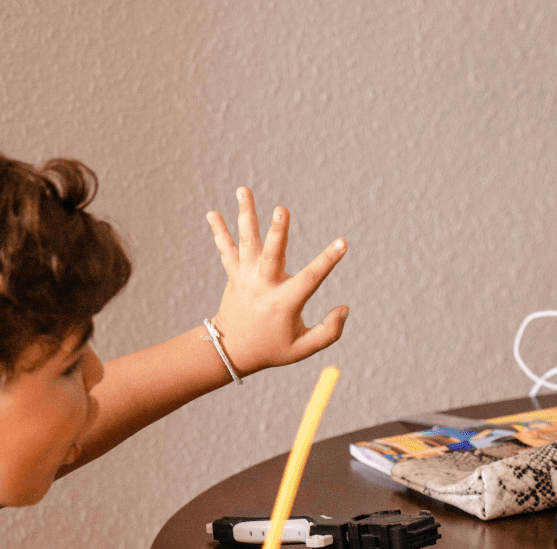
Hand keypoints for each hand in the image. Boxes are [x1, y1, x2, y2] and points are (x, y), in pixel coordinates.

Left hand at [206, 187, 348, 376]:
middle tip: (281, 210)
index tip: (342, 243)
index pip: (310, 279)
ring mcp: (245, 278)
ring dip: (245, 215)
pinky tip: (212, 213)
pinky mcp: (234, 275)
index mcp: (283, 303)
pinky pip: (226, 250)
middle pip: (271, 254)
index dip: (328, 261)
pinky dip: (219, 231)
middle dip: (277, 232)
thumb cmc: (273, 348)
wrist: (232, 351)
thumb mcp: (303, 349)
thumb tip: (344, 308)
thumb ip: (329, 332)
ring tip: (243, 190)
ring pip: (245, 242)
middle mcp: (263, 286)